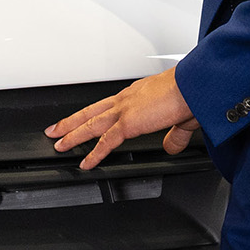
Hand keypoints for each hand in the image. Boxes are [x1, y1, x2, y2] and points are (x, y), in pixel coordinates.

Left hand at [46, 68, 199, 171]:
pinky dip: (94, 153)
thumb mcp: (181, 119)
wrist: (195, 86)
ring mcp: (124, 110)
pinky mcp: (129, 123)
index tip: (82, 119)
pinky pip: (106, 141)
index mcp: (136, 95)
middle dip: (70, 121)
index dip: (92, 114)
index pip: (107, 106)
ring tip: (59, 144)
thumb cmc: (192, 94)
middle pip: (90, 112)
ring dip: (72, 134)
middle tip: (54, 129)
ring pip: (90, 124)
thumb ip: (174, 136)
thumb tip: (170, 147)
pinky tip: (86, 162)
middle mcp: (125, 100)